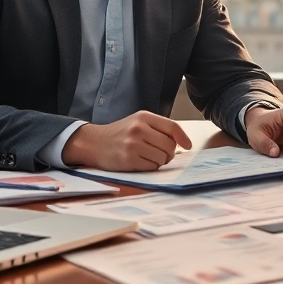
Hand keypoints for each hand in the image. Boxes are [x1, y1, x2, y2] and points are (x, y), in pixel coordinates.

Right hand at [62, 111, 192, 170]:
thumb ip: (158, 128)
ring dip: (160, 161)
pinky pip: (152, 167)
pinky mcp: (128, 160)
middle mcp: (139, 129)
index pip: (172, 127)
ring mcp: (133, 144)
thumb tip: (181, 142)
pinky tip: (141, 162)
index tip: (188, 145)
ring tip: (149, 157)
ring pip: (162, 157)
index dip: (183, 137)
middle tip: (161, 153)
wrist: (94, 142)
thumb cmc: (120, 133)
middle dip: (169, 152)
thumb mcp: (138, 122)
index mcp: (144, 117)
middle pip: (169, 145)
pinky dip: (151, 167)